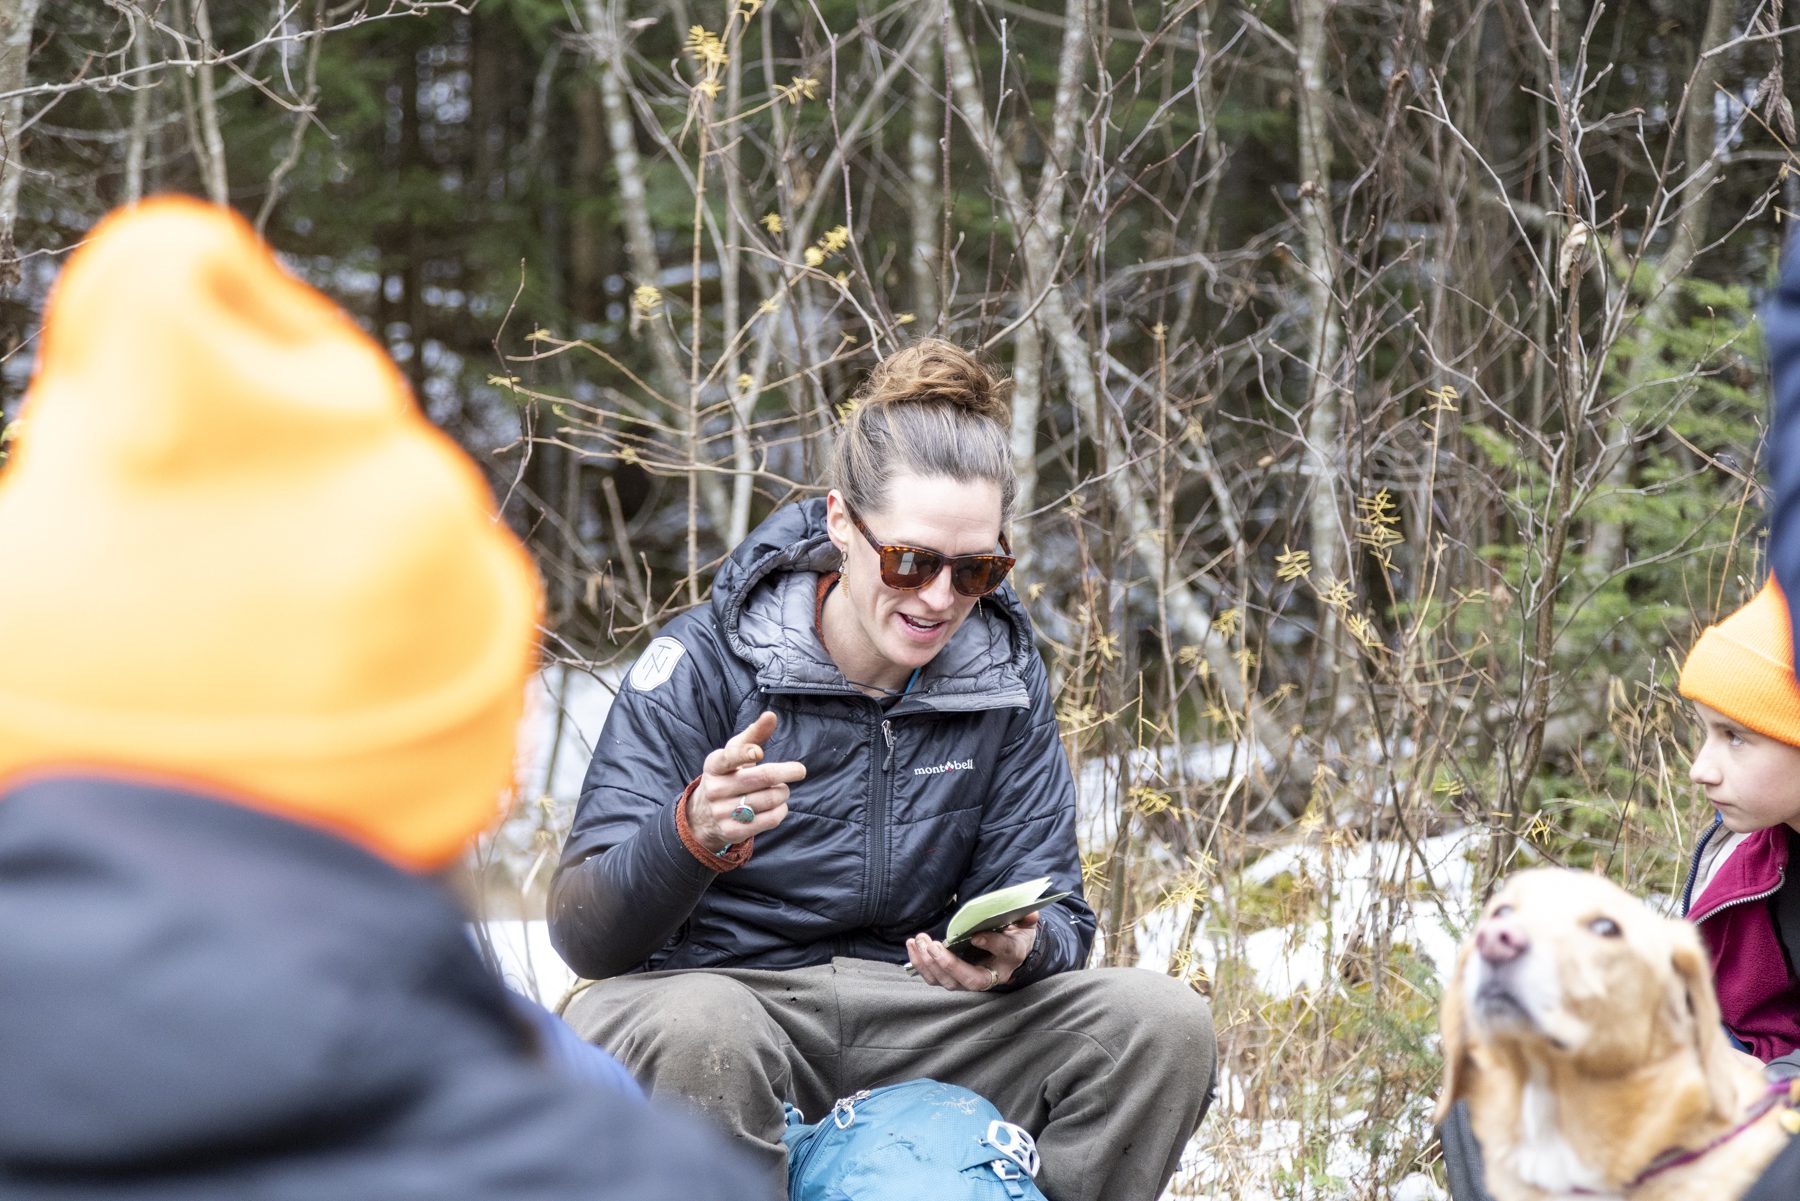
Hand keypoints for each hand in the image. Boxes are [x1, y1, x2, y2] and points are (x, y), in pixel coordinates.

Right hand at [687, 711, 806, 853]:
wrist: (703, 816)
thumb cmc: (727, 775)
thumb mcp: (733, 753)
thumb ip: (753, 734)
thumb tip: (771, 715)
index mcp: (715, 765)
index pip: (730, 757)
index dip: (745, 754)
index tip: (759, 752)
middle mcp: (716, 788)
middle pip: (763, 778)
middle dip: (788, 772)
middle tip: (799, 770)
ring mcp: (722, 812)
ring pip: (771, 799)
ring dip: (783, 792)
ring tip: (781, 790)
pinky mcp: (733, 831)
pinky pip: (771, 819)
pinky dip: (781, 810)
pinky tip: (778, 805)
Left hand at [906, 911, 1039, 991]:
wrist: (1007, 954)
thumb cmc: (1013, 937)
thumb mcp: (1023, 926)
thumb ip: (1025, 919)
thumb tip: (1031, 914)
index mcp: (1010, 958)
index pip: (1005, 952)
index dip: (992, 944)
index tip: (977, 935)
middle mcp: (991, 975)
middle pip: (969, 979)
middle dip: (948, 964)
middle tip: (932, 944)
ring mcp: (969, 980)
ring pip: (948, 982)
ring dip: (929, 964)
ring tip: (919, 941)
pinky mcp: (953, 978)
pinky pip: (935, 978)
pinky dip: (920, 964)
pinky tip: (913, 945)